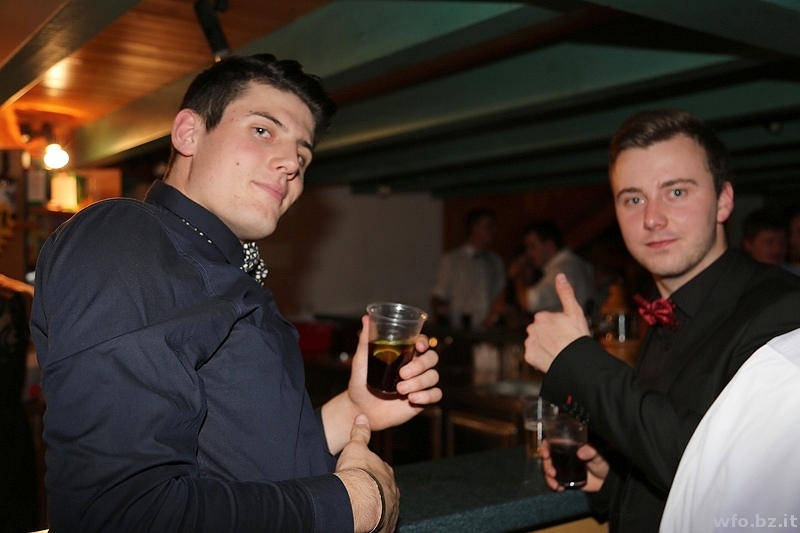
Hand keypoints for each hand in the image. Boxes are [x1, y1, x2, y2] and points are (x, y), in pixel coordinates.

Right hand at [335, 414, 398, 532]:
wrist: (359, 498)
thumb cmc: (357, 472)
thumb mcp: (356, 447)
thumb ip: (360, 433)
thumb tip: (362, 417)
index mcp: (386, 472)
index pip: (382, 471)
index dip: (373, 473)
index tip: (364, 475)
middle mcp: (392, 491)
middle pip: (385, 490)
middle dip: (376, 492)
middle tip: (362, 494)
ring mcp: (391, 509)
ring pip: (385, 508)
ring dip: (377, 509)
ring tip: (364, 510)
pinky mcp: (386, 526)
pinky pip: (382, 525)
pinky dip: (376, 524)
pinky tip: (368, 524)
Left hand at [347, 315, 441, 430]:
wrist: (360, 410)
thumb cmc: (360, 384)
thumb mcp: (361, 361)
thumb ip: (365, 341)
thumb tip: (366, 318)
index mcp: (404, 354)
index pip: (422, 342)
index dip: (424, 342)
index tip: (418, 346)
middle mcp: (415, 367)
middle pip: (432, 358)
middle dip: (420, 365)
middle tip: (402, 374)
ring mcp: (420, 383)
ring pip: (434, 376)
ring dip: (419, 382)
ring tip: (400, 390)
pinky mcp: (422, 400)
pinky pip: (436, 394)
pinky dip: (427, 396)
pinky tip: (412, 399)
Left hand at [523, 273, 590, 372]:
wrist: (575, 360)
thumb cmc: (576, 336)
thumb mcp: (574, 310)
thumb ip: (565, 293)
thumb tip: (560, 276)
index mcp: (541, 317)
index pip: (545, 319)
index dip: (556, 325)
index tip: (564, 331)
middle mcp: (532, 329)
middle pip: (539, 330)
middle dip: (548, 334)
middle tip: (562, 341)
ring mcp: (530, 343)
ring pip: (535, 342)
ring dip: (543, 345)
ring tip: (557, 350)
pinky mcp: (529, 356)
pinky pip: (533, 355)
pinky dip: (540, 356)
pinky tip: (551, 357)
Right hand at [540, 440, 606, 492]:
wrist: (607, 481)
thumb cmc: (604, 463)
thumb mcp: (598, 455)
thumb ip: (591, 452)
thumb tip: (581, 452)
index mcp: (569, 447)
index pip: (552, 443)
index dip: (545, 447)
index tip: (545, 453)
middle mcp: (564, 457)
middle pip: (548, 458)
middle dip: (546, 465)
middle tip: (551, 472)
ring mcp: (563, 469)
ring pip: (549, 470)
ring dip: (548, 477)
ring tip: (554, 484)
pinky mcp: (565, 480)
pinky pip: (554, 481)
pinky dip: (553, 485)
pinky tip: (557, 488)